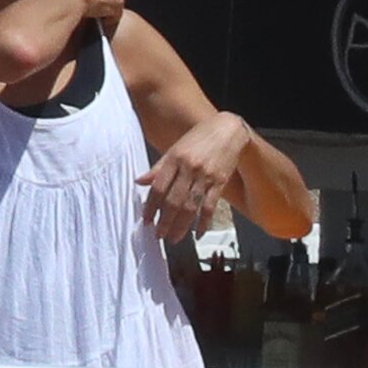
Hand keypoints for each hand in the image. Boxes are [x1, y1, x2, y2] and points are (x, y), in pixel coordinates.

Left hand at [136, 112, 250, 242]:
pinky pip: (209, 206)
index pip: (159, 187)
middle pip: (173, 200)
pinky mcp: (219, 182)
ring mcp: (205, 176)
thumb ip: (158, 168)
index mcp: (174, 158)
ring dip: (181, 225)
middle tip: (158, 235)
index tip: (146, 220)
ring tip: (173, 238)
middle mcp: (189, 168)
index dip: (150, 206)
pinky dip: (203, 222)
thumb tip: (139, 182)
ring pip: (190, 206)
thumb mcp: (175, 149)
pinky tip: (197, 234)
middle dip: (164, 221)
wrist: (228, 129)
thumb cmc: (198, 139)